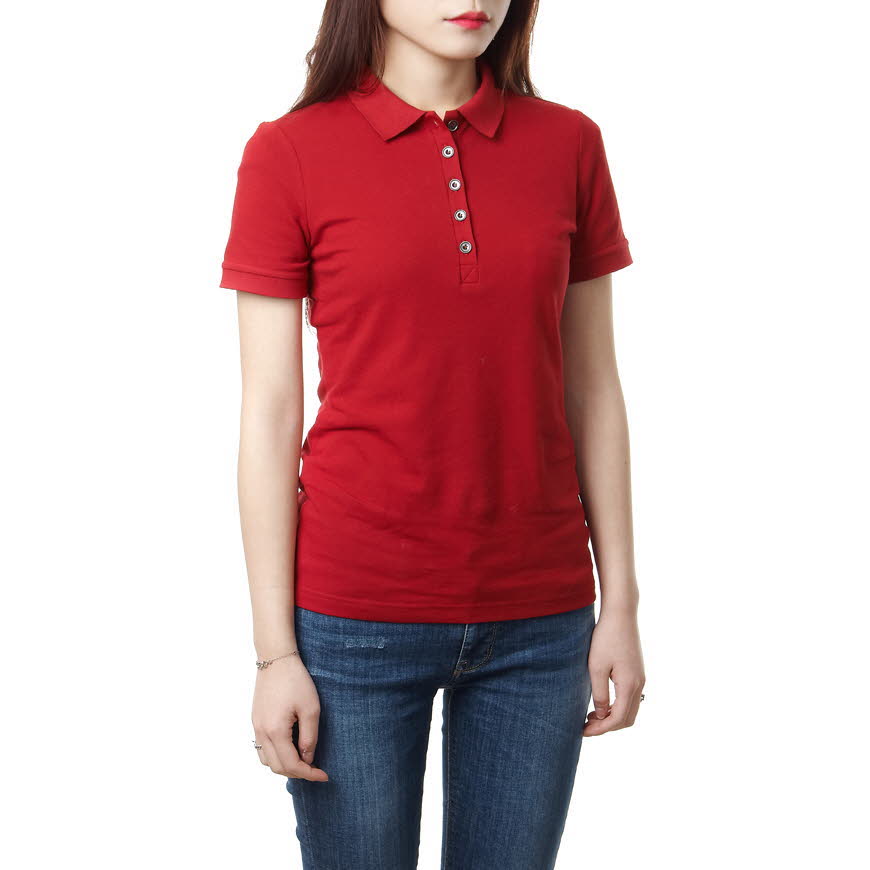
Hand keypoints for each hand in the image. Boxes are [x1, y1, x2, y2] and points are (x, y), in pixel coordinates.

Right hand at [252, 655, 328, 780]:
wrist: (276, 659)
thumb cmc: (296, 680)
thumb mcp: (311, 709)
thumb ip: (309, 737)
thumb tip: (307, 759)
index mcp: (275, 731)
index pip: (292, 765)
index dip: (309, 774)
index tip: (324, 775)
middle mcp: (261, 733)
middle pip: (277, 767)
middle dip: (298, 772)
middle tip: (316, 769)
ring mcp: (256, 727)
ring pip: (267, 761)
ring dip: (285, 766)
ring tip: (304, 761)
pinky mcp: (255, 720)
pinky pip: (262, 748)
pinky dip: (275, 756)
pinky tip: (290, 748)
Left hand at [583, 607, 644, 735]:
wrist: (621, 614)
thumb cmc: (605, 638)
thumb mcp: (596, 667)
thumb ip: (600, 693)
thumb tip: (602, 716)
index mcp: (629, 685)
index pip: (617, 718)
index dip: (601, 729)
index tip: (583, 731)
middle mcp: (639, 684)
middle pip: (627, 718)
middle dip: (607, 726)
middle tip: (586, 726)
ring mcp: (640, 678)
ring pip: (630, 709)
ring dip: (612, 717)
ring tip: (591, 716)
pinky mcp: (637, 672)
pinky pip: (630, 698)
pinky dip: (617, 706)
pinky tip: (601, 701)